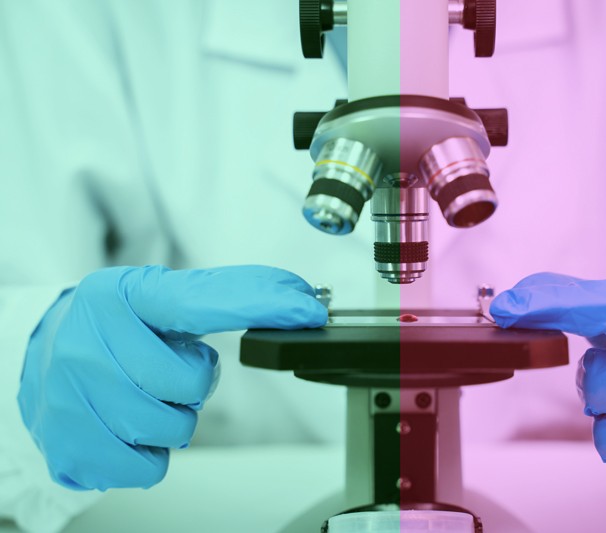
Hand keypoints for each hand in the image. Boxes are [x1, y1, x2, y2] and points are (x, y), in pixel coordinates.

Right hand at [18, 265, 326, 490]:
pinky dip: (151, 454)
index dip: (259, 304)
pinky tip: (129, 427)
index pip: (199, 301)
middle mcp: (89, 341)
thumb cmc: (117, 330)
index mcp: (122, 295)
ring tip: (146, 396)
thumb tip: (299, 301)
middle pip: (190, 383)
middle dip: (193, 383)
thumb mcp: (162, 299)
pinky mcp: (69, 444)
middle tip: (168, 371)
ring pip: (172, 428)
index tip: (305, 310)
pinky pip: (148, 467)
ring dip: (174, 419)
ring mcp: (72, 396)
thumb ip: (228, 297)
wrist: (43, 359)